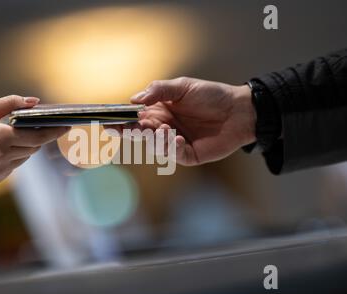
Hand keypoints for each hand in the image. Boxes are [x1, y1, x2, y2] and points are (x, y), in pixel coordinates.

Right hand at [0, 95, 68, 183]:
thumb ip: (9, 104)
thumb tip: (34, 101)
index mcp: (1, 138)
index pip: (38, 136)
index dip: (55, 131)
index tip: (67, 126)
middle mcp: (4, 157)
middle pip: (34, 147)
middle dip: (38, 137)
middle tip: (40, 127)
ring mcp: (1, 171)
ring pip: (25, 157)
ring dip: (25, 146)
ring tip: (10, 136)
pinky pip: (14, 166)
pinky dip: (13, 156)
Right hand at [129, 77, 255, 165]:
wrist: (239, 110)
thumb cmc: (211, 95)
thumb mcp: (182, 86)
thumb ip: (158, 91)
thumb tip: (133, 99)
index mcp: (159, 111)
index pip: (134, 118)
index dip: (120, 121)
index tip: (107, 122)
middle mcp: (163, 128)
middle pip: (139, 134)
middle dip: (130, 133)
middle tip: (128, 129)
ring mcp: (174, 142)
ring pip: (154, 146)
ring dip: (156, 139)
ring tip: (166, 130)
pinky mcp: (187, 154)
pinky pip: (173, 155)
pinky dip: (172, 148)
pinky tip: (179, 139)